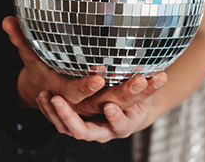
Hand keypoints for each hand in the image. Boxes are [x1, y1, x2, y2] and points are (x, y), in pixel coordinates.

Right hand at [2, 16, 166, 114]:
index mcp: (65, 94)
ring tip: (159, 78)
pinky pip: (135, 102)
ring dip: (143, 94)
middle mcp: (84, 107)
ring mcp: (101, 109)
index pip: (76, 95)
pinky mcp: (114, 106)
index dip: (86, 88)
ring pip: (126, 106)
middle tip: (140, 78)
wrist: (52, 94)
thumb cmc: (43, 70)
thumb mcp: (31, 57)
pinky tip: (162, 77)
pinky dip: (148, 92)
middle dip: (125, 93)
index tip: (99, 77)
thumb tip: (6, 19)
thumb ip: (20, 39)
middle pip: (107, 104)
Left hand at [36, 91, 152, 142]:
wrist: (131, 114)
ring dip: (56, 114)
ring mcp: (90, 130)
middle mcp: (105, 132)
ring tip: (48, 97)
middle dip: (69, 117)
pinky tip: (42, 95)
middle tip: (58, 100)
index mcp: (124, 124)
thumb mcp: (146, 91)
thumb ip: (149, 84)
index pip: (119, 124)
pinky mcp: (78, 125)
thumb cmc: (139, 99)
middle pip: (85, 132)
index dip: (115, 117)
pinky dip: (49, 111)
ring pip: (68, 128)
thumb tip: (161, 73)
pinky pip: (60, 123)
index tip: (110, 106)